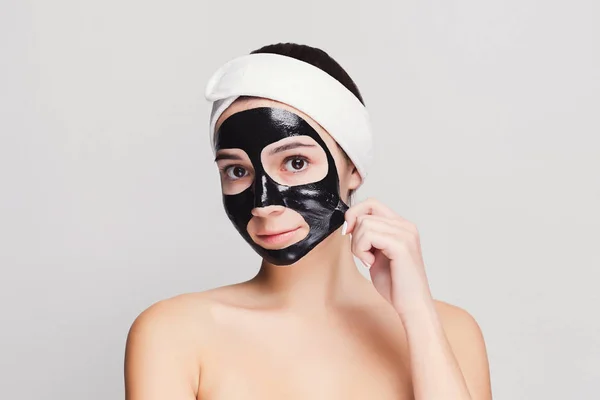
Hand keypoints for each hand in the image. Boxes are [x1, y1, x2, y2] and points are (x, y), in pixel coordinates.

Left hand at [343, 198, 432, 315]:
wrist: (411, 304)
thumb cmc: (395, 283)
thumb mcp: (376, 253)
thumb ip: (368, 235)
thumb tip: (350, 222)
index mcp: (401, 225)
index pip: (372, 203)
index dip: (355, 215)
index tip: (349, 233)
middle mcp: (406, 226)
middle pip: (365, 213)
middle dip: (355, 235)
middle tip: (363, 254)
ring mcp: (405, 233)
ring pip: (364, 224)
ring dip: (358, 245)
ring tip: (369, 261)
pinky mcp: (401, 244)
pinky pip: (367, 235)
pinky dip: (361, 250)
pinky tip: (371, 263)